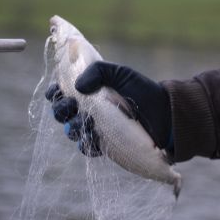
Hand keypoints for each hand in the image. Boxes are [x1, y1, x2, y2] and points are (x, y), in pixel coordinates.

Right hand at [44, 61, 172, 155]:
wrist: (164, 116)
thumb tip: (78, 86)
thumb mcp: (121, 73)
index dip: (55, 92)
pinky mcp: (103, 145)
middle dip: (61, 109)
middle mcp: (87, 109)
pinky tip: (94, 138)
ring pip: (71, 130)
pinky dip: (86, 144)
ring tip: (86, 122)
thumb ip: (99, 71)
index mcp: (88, 90)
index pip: (61, 90)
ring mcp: (94, 128)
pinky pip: (86, 148)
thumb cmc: (143, 91)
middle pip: (61, 112)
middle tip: (72, 105)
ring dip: (72, 127)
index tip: (58, 91)